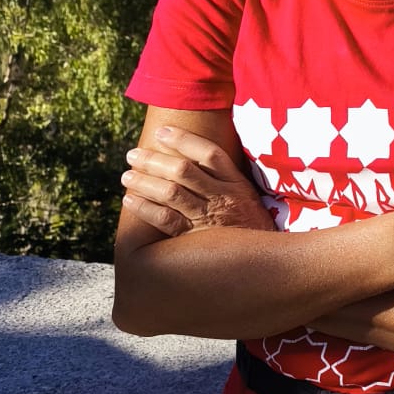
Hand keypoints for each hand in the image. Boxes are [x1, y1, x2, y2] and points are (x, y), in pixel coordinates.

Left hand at [121, 125, 275, 236]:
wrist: (266, 261)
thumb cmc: (250, 224)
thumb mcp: (246, 195)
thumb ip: (224, 177)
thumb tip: (190, 155)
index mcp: (237, 182)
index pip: (210, 153)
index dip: (184, 140)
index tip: (161, 132)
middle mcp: (223, 197)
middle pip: (184, 171)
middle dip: (154, 160)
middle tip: (132, 155)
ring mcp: (209, 218)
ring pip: (171, 193)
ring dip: (145, 182)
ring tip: (127, 176)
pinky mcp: (196, 239)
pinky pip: (166, 220)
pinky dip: (145, 208)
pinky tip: (130, 200)